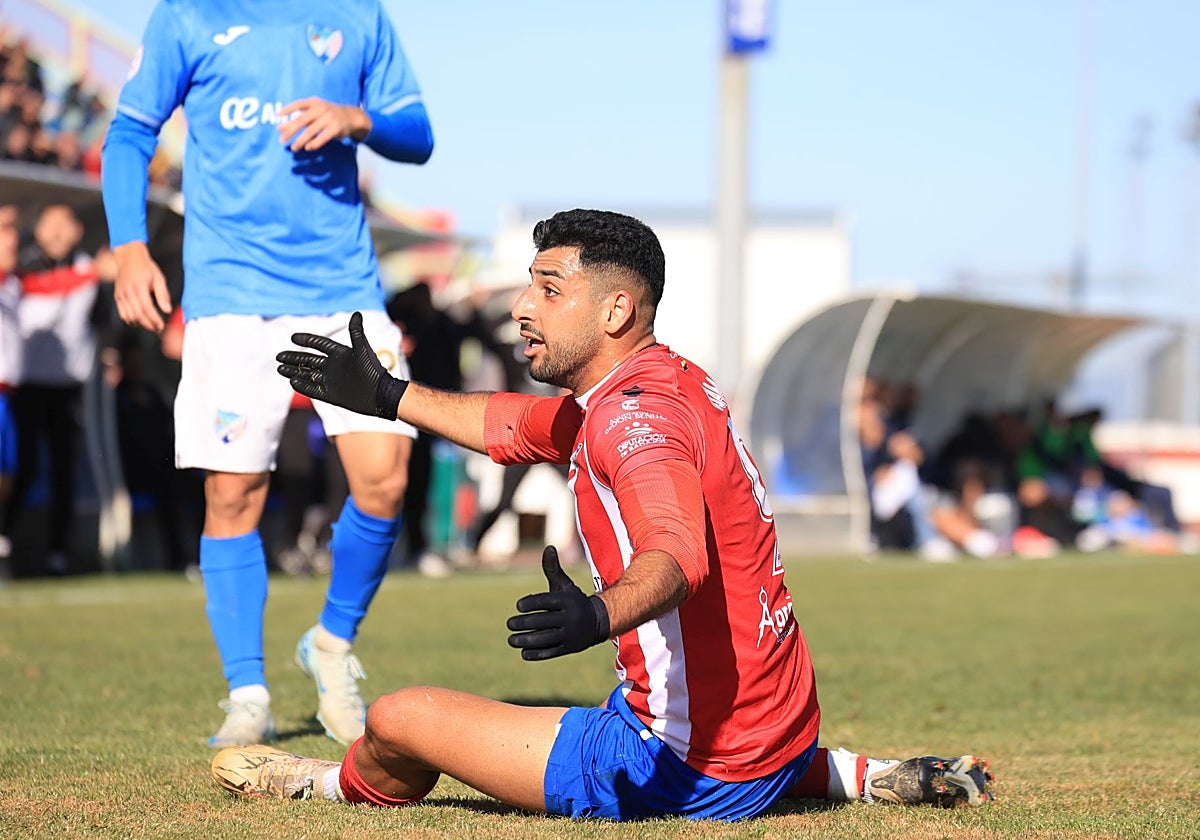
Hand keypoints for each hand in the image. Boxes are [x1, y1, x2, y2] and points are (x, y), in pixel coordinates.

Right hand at [112, 241, 171, 331]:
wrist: (129, 258)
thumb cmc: (146, 268)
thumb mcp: (159, 278)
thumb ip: (163, 295)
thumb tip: (167, 310)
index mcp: (138, 286)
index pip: (146, 308)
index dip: (154, 319)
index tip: (161, 325)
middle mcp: (127, 292)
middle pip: (137, 314)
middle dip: (148, 324)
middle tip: (158, 328)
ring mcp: (120, 295)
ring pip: (129, 316)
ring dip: (140, 324)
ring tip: (151, 325)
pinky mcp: (117, 297)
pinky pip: (122, 314)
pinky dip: (131, 320)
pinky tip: (141, 321)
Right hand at [276, 311, 407, 418]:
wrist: (380, 394)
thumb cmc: (373, 370)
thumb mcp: (362, 350)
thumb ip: (356, 332)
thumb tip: (356, 313)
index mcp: (340, 354)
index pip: (320, 344)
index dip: (307, 340)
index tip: (293, 338)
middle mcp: (334, 366)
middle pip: (309, 360)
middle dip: (294, 358)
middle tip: (279, 356)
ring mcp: (332, 380)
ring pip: (308, 374)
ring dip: (294, 371)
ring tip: (280, 368)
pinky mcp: (332, 394)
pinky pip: (313, 389)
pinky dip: (302, 385)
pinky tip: (291, 381)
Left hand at [277, 97, 370, 151]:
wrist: (351, 116)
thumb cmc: (328, 115)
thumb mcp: (316, 111)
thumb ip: (301, 117)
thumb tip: (281, 128)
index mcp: (314, 102)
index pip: (298, 105)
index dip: (287, 110)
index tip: (277, 117)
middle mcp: (321, 109)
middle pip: (301, 120)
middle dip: (290, 130)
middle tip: (281, 139)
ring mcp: (329, 118)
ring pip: (310, 131)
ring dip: (300, 140)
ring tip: (293, 148)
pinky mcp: (336, 128)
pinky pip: (322, 137)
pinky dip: (314, 143)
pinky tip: (308, 148)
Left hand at [507, 546, 609, 660]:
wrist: (598, 621)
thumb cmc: (573, 601)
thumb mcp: (565, 585)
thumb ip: (553, 569)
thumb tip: (548, 547)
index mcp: (568, 600)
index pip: (546, 602)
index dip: (530, 604)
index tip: (518, 606)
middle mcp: (570, 617)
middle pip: (543, 621)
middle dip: (523, 624)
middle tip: (509, 624)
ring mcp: (570, 634)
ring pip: (545, 639)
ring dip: (526, 640)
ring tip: (511, 639)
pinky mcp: (570, 648)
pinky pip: (551, 652)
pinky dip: (536, 653)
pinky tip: (522, 651)